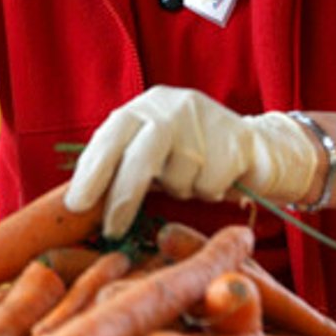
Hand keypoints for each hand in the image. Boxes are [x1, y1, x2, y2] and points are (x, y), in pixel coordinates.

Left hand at [64, 86, 319, 237]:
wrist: (259, 148)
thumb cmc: (193, 159)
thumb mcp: (153, 155)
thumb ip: (123, 167)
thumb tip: (80, 204)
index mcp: (144, 107)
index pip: (109, 136)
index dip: (91, 172)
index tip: (76, 205)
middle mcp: (171, 106)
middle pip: (141, 154)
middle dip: (124, 195)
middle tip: (112, 229)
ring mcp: (205, 118)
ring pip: (178, 176)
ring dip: (180, 191)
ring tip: (192, 181)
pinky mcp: (235, 139)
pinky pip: (209, 184)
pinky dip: (209, 191)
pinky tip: (218, 179)